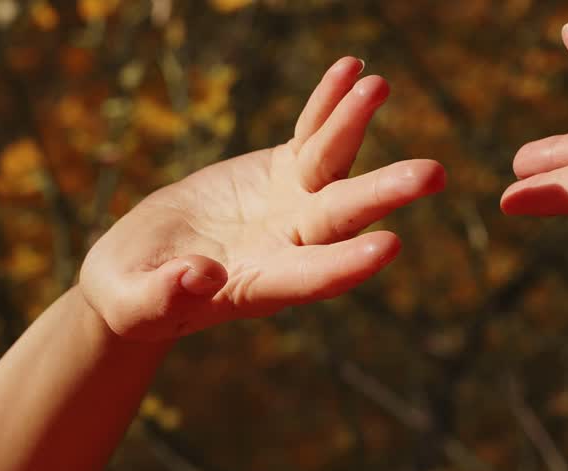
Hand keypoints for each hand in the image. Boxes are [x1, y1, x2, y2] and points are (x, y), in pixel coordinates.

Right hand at [80, 57, 445, 340]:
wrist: (144, 270)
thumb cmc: (135, 298)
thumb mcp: (134, 303)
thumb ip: (164, 294)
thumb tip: (199, 276)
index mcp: (261, 286)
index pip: (313, 277)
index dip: (348, 263)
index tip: (389, 247)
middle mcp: (291, 246)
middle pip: (343, 218)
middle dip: (385, 193)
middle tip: (433, 174)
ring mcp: (293, 207)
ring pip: (332, 165)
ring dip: (354, 125)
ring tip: (376, 85)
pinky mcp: (282, 174)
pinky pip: (311, 135)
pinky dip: (328, 104)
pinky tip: (351, 70)